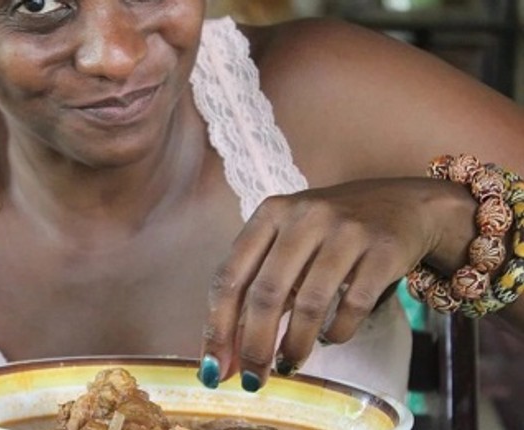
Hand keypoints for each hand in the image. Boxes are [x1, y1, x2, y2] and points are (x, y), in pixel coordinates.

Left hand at [198, 178, 451, 390]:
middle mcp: (304, 216)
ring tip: (289, 365)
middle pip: (266, 293)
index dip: (218, 326)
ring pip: (310, 303)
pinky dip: (338, 331)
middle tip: (252, 380)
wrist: (402, 204)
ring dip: (294, 345)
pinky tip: (331, 338)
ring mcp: (345, 230)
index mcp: (270, 213)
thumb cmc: (329, 233)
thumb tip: (227, 356)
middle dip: (254, 345)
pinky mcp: (383, 249)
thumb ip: (257, 287)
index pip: (230, 275)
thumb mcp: (288, 243)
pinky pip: (354, 304)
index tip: (213, 367)